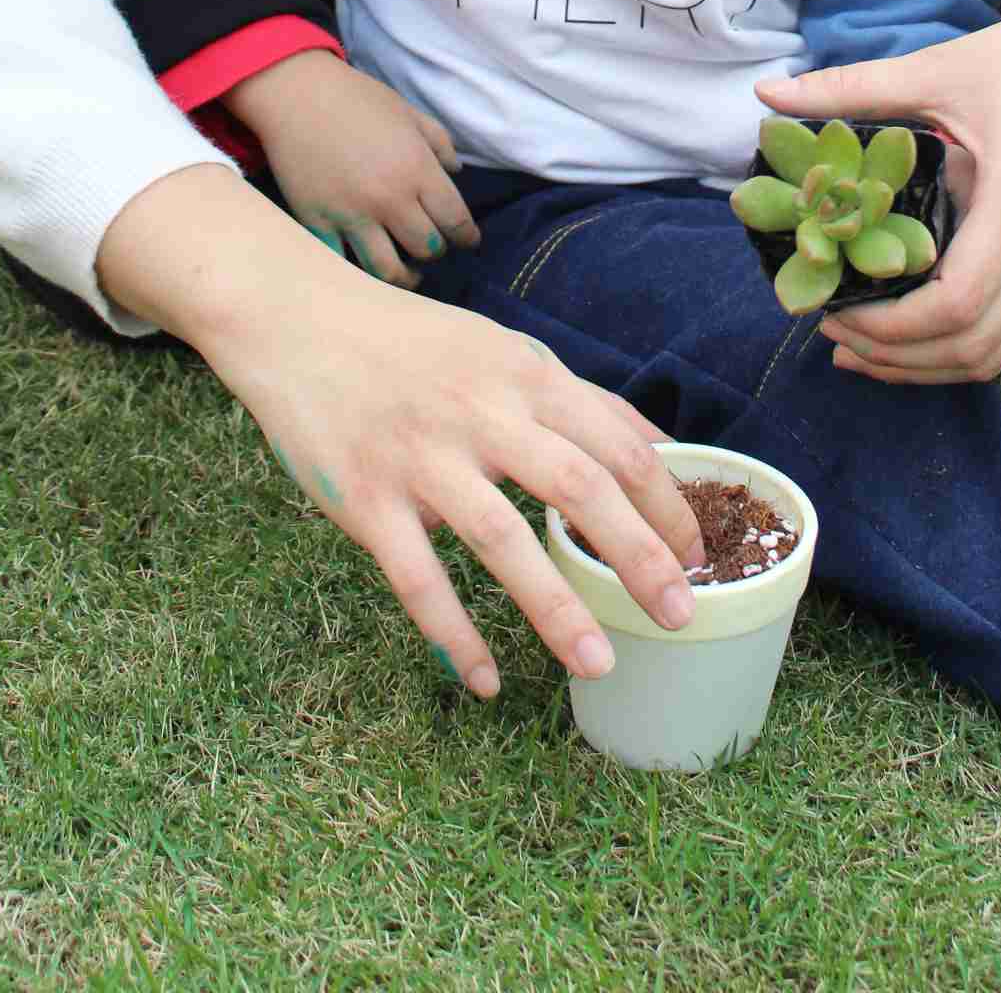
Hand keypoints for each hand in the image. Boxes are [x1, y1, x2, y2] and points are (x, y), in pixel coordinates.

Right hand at [97, 168, 705, 697]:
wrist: (299, 320)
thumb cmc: (414, 345)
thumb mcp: (505, 352)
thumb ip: (578, 401)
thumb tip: (660, 451)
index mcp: (525, 376)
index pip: (618, 444)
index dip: (666, 505)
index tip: (701, 556)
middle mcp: (481, 413)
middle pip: (578, 486)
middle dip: (638, 555)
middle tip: (680, 615)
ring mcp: (421, 457)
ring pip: (501, 539)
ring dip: (555, 607)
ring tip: (599, 663)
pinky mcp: (364, 498)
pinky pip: (417, 578)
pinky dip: (454, 633)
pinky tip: (485, 679)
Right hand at [229, 49, 479, 285]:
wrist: (296, 95)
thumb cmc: (356, 98)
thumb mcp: (408, 112)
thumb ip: (439, 143)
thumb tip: (458, 171)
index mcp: (416, 169)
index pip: (455, 220)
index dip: (467, 236)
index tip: (468, 240)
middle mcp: (388, 199)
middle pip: (427, 248)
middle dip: (437, 250)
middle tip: (434, 246)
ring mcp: (351, 216)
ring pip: (389, 271)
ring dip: (404, 276)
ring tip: (408, 273)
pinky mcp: (317, 224)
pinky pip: (343, 264)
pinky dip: (358, 272)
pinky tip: (366, 264)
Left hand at [755, 0, 1000, 383]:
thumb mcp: (942, 68)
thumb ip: (854, 88)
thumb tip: (768, 94)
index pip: (957, 303)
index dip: (890, 327)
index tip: (835, 310)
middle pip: (977, 346)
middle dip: (899, 357)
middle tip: (836, 335)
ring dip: (931, 364)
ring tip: (865, 347)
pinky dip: (965, 345)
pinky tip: (918, 330)